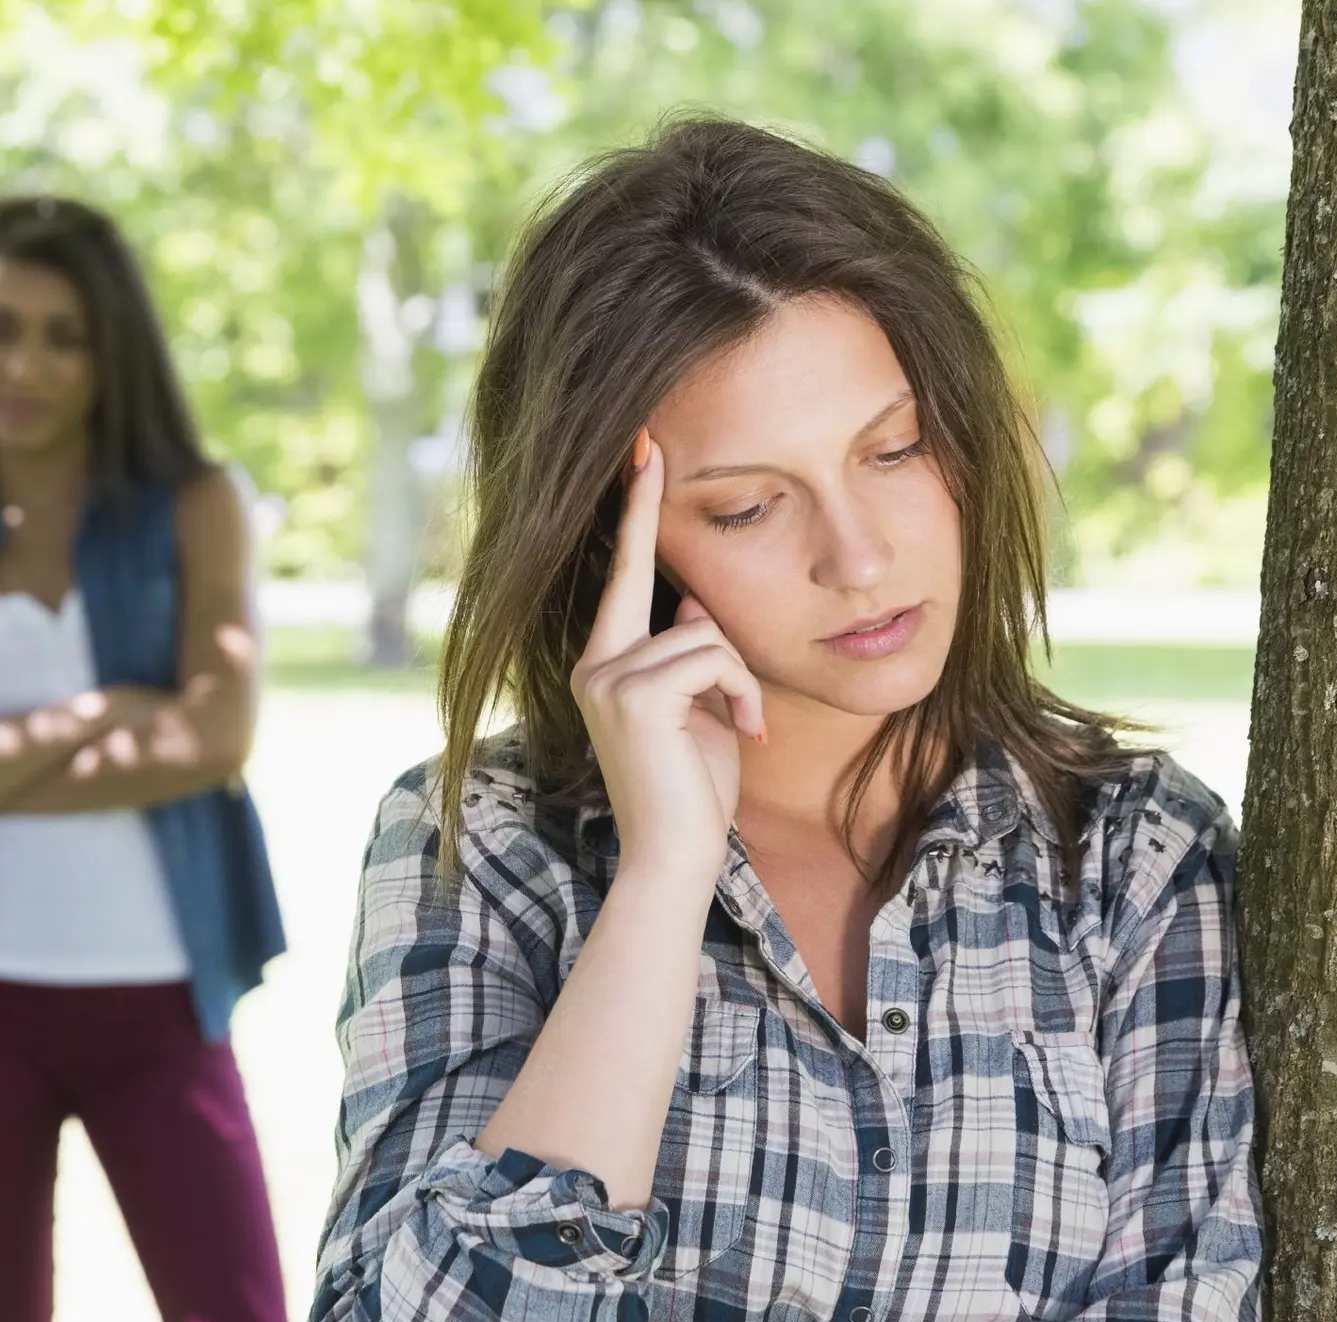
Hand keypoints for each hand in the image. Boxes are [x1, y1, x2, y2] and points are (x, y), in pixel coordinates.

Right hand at [571, 429, 763, 885]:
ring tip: (741, 732)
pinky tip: (742, 734)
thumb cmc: (694, 791)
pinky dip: (741, 693)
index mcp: (603, 665)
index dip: (638, 510)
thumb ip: (691, 650)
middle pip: (679, 602)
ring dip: (741, 683)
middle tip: (712, 646)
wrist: (677, 857)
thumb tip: (693, 602)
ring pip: (706, 633)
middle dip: (707, 626)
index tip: (645, 447)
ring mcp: (607, 676)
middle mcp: (594, 664)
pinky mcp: (633, 692)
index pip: (624, 572)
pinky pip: (713, 656)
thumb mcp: (700, 708)